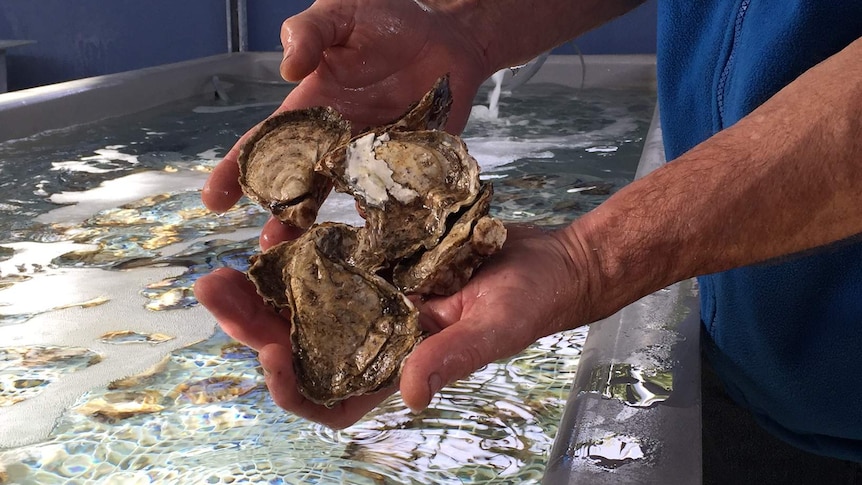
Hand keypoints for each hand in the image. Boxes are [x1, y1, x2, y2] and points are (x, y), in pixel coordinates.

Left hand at [193, 225, 590, 427]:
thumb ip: (454, 357)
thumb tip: (410, 395)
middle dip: (254, 326)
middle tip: (215, 289)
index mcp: (399, 367)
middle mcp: (377, 338)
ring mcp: (375, 300)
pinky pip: (329, 264)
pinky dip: (299, 251)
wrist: (547, 261)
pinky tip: (275, 230)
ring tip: (224, 269)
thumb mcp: (496, 328)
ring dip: (262, 291)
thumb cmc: (532, 302)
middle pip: (301, 347)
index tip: (269, 356)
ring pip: (304, 306)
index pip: (333, 399)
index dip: (294, 389)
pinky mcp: (380, 264)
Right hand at [201, 0, 491, 242]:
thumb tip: (289, 69)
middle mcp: (338, 142)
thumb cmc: (386, 21)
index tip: (214, 199)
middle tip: (267, 248)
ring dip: (332, 228)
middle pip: (303, 185)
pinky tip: (377, 240)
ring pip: (346, 200)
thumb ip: (310, 32)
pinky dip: (388, 217)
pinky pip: (398, 196)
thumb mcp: (340, 15)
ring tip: (316, 259)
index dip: (238, 170)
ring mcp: (375, 158)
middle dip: (282, 216)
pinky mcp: (413, 166)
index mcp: (311, 111)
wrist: (448, 37)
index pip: (267, 143)